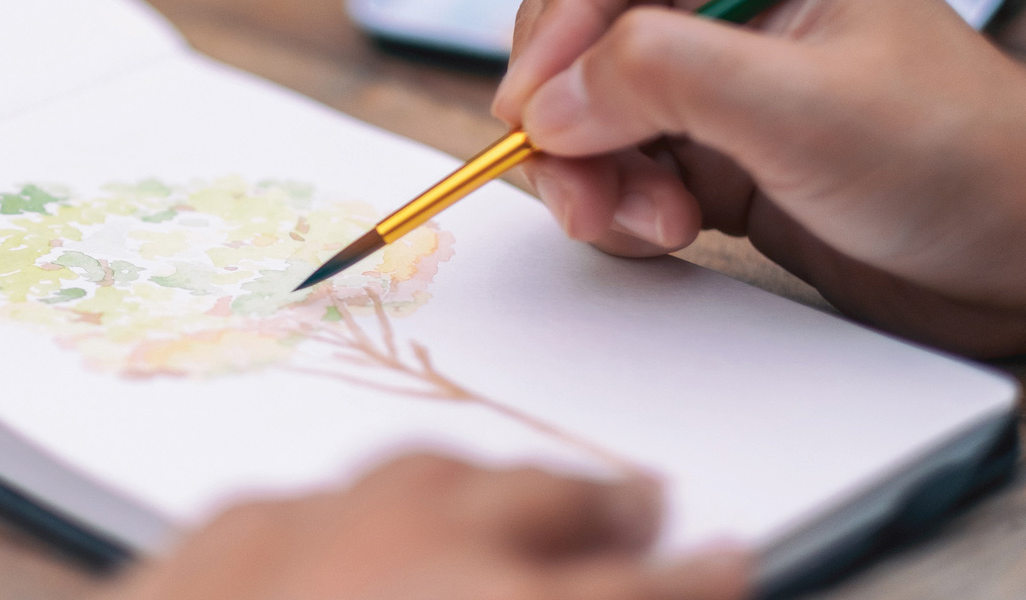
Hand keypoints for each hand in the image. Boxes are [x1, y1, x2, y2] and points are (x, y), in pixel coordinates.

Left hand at [98, 455, 747, 599]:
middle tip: (644, 504)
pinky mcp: (216, 534)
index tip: (729, 560)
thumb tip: (611, 592)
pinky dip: (356, 509)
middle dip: (606, 505)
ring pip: (431, 473)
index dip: (698, 576)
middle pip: (546, 502)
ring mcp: (309, 529)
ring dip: (489, 485)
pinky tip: (365, 522)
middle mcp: (418, 555)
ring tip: (523, 496)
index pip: (645, 589)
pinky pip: (311, 498)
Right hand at [493, 0, 1025, 356]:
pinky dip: (619, 209)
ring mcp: (717, 87)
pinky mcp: (711, 155)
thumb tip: (551, 100)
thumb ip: (666, 80)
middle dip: (565, 120)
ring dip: (591, 177)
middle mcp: (728, 13)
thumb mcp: (803, 110)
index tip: (532, 110)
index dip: (554, 34)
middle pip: (581, 44)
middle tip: (579, 188)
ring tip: (649, 225)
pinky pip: (619, 171)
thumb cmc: (952, 162)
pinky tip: (668, 232)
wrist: (1015, 265)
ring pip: (588, 115)